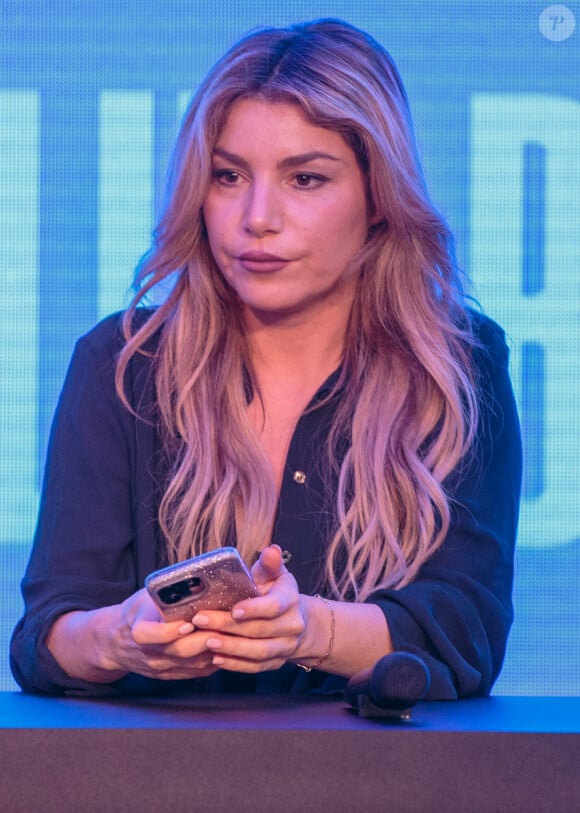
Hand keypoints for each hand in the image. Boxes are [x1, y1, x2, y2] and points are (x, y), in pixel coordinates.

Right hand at [48, 588, 221, 682]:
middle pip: (179, 652)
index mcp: (138, 631)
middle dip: (204, 639)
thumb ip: (166, 594)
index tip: (190, 621)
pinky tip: (226, 647)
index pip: (151, 636)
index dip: (171, 631)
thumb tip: (198, 577)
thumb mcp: (145, 598)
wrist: (116, 641)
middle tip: (224, 626)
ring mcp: (160, 668)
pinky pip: (195, 673)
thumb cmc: (138, 612)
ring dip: (213, 650)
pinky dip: (213, 661)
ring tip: (231, 634)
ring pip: (192, 664)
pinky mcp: (170, 675)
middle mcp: (148, 654)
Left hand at [189, 545, 307, 672]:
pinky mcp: (276, 663)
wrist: (297, 621)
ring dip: (231, 647)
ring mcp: (285, 647)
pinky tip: (216, 658)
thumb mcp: (275, 574)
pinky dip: (236, 664)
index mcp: (291, 600)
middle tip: (201, 621)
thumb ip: (270, 563)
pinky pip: (256, 667)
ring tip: (207, 641)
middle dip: (228, 626)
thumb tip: (272, 550)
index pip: (274, 606)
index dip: (254, 609)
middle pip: (259, 629)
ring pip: (258, 651)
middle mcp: (292, 626)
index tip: (233, 609)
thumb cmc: (276, 592)